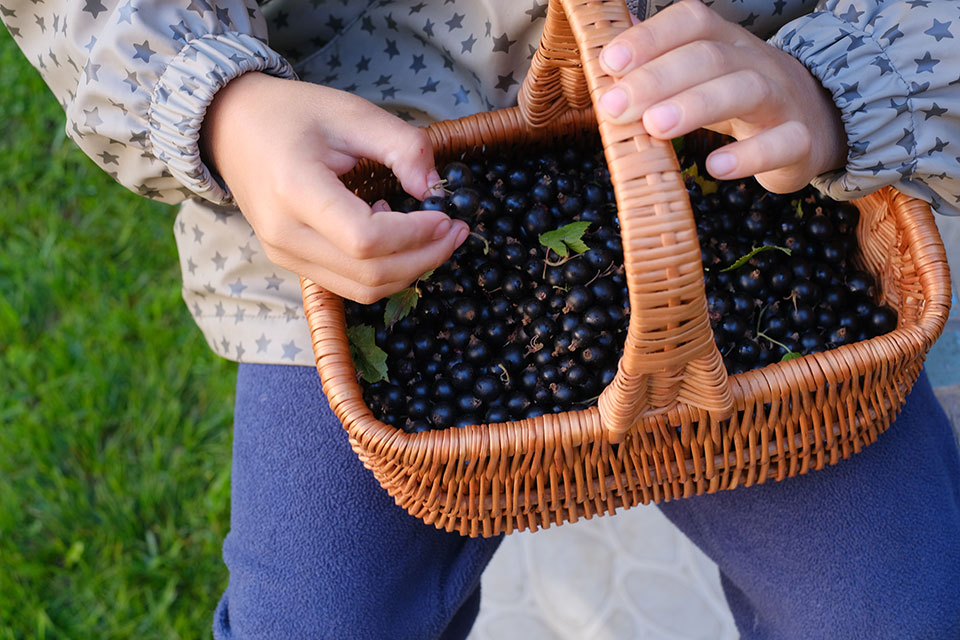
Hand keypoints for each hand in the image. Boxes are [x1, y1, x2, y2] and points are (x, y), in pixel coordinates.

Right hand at [200, 72, 468, 303]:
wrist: (232, 127)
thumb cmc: (292, 114)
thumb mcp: (352, 112)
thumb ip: (402, 147)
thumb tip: (437, 189)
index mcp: (295, 191)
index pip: (366, 240)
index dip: (415, 236)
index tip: (448, 215)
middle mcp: (284, 234)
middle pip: (369, 275)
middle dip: (425, 258)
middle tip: (456, 231)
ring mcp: (283, 255)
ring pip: (362, 290)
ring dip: (409, 271)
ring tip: (434, 236)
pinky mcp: (290, 262)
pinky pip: (348, 285)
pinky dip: (384, 271)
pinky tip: (395, 237)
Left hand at [597, 0, 846, 192]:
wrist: (818, 122)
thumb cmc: (737, 99)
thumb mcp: (699, 74)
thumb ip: (655, 65)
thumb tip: (602, 47)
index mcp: (725, 42)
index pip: (691, 22)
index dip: (650, 38)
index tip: (609, 63)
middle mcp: (754, 62)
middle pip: (709, 57)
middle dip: (657, 79)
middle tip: (614, 107)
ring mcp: (781, 100)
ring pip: (745, 91)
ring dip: (696, 106)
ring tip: (655, 127)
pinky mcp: (800, 142)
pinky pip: (782, 143)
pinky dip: (749, 156)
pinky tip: (715, 168)